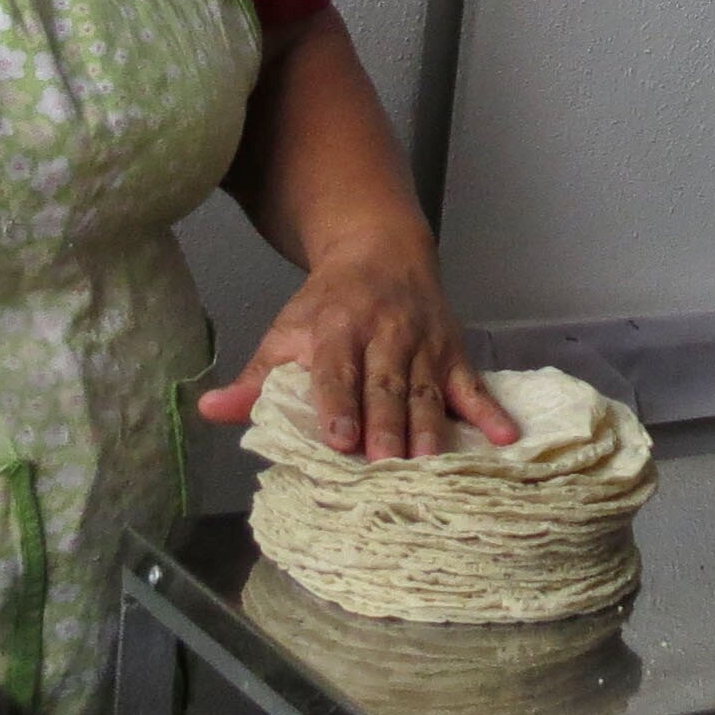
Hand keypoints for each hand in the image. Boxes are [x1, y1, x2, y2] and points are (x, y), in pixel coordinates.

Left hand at [199, 232, 515, 459]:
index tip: (340, 440)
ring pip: (427, 389)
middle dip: (386, 425)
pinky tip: (507, 437)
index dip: (338, 404)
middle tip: (385, 464)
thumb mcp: (286, 331)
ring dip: (431, 427)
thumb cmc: (327, 305)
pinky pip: (473, 384)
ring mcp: (423, 344)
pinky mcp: (453, 352)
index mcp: (336, 330)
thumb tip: (208, 412)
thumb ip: (254, 378)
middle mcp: (383, 334)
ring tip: (433, 466)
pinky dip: (490, 411)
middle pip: (385, 385)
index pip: (336, 371)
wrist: (382, 248)